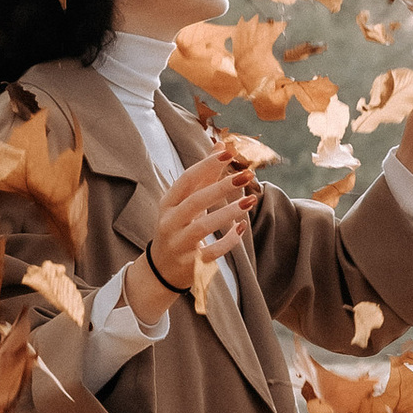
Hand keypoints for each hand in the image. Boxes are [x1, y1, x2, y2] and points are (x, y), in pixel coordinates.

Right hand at [126, 147, 254, 324]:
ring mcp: (179, 244)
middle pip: (195, 201)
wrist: (162, 268)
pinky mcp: (191, 264)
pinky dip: (229, 240)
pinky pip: (212, 251)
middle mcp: (169, 222)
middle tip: (247, 175)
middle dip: (221, 187)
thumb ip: (204, 175)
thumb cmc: (178, 226)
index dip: (206, 165)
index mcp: (167, 203)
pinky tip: (242, 227)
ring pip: (203, 227)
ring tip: (251, 200)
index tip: (229, 153)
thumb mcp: (185, 201)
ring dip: (228, 213)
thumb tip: (222, 145)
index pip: (186, 180)